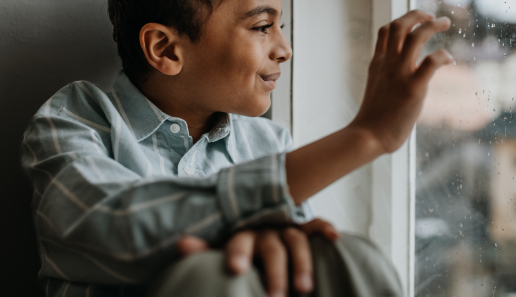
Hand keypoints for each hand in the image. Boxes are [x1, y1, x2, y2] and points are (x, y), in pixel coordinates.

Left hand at [177, 218, 338, 296]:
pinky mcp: (303, 231)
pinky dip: (325, 228)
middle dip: (274, 272)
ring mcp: (285, 230)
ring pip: (296, 241)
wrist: (254, 235)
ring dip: (302, 262)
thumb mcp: (219, 250)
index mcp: (242, 235)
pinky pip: (315, 226)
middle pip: (271, 248)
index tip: (236, 270)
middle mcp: (265, 230)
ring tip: (304, 289)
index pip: (239, 241)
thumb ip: (203, 249)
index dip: (238, 253)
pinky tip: (335, 237)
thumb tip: (181, 244)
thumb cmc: (236, 250)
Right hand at [350, 10, 451, 153]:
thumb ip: (386, 77)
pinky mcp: (414, 87)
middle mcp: (388, 63)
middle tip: (431, 16)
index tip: (415, 21)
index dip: (402, 21)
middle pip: (399, 25)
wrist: (369, 135)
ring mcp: (400, 73)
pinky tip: (449, 59)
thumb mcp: (376, 88)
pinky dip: (443, 55)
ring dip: (433, 25)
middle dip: (417, 14)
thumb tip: (399, 80)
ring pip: (416, 36)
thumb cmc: (373, 118)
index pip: (386, 31)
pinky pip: (432, 61)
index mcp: (378, 63)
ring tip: (444, 22)